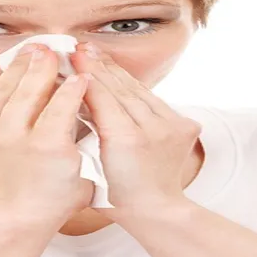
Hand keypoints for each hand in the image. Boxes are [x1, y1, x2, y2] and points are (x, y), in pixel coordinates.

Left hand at [0, 43, 93, 225]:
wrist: (13, 213)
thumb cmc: (54, 193)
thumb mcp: (84, 167)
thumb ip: (86, 131)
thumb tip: (84, 94)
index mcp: (46, 147)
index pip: (62, 102)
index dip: (73, 84)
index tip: (81, 73)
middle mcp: (11, 137)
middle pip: (28, 88)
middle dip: (43, 65)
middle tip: (53, 50)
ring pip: (4, 88)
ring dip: (20, 66)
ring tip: (33, 50)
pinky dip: (2, 83)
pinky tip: (15, 72)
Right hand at [70, 42, 200, 215]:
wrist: (155, 209)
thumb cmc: (114, 194)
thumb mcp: (89, 164)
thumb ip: (86, 126)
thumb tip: (78, 91)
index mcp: (126, 140)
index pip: (103, 97)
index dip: (87, 74)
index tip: (74, 55)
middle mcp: (153, 130)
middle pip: (121, 89)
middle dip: (99, 67)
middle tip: (81, 47)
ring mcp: (171, 127)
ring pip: (138, 90)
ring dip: (115, 71)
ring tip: (96, 53)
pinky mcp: (183, 125)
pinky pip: (152, 99)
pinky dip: (134, 86)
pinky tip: (118, 73)